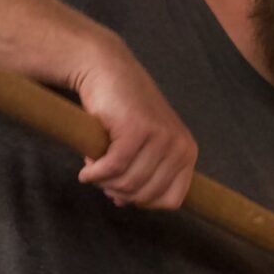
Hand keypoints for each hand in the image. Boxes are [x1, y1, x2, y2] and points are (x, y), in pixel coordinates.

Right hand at [73, 40, 197, 208]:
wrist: (107, 69)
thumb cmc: (123, 109)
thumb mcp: (144, 145)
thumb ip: (141, 175)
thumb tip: (123, 203)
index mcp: (187, 153)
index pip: (171, 200)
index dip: (143, 201)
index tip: (123, 189)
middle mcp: (180, 146)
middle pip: (146, 196)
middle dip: (119, 192)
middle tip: (102, 177)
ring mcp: (160, 137)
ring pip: (128, 184)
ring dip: (104, 182)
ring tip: (94, 166)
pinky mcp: (136, 129)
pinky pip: (113, 168)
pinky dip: (94, 172)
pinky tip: (86, 165)